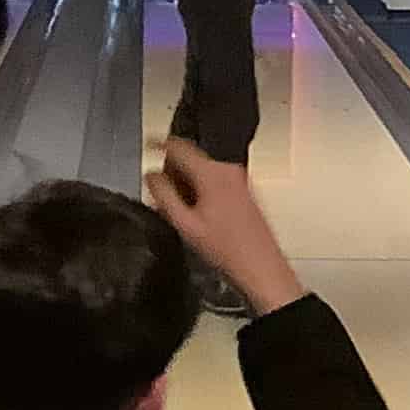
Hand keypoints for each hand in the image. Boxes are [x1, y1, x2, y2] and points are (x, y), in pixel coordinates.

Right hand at [147, 141, 303, 315]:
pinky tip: (200, 216)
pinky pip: (216, 180)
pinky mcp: (244, 190)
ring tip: (183, 212)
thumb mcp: (184, 224)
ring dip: (188, 184)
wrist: (259, 266)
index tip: (150, 144)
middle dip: (173, 173)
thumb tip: (151, 177)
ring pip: (203, 170)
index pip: (178, 145)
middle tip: (163, 194)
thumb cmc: (229, 250)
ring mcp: (240, 179)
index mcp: (212, 173)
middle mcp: (229, 170)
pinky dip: (203, 190)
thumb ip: (162, 195)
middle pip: (191, 158)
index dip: (159, 143)